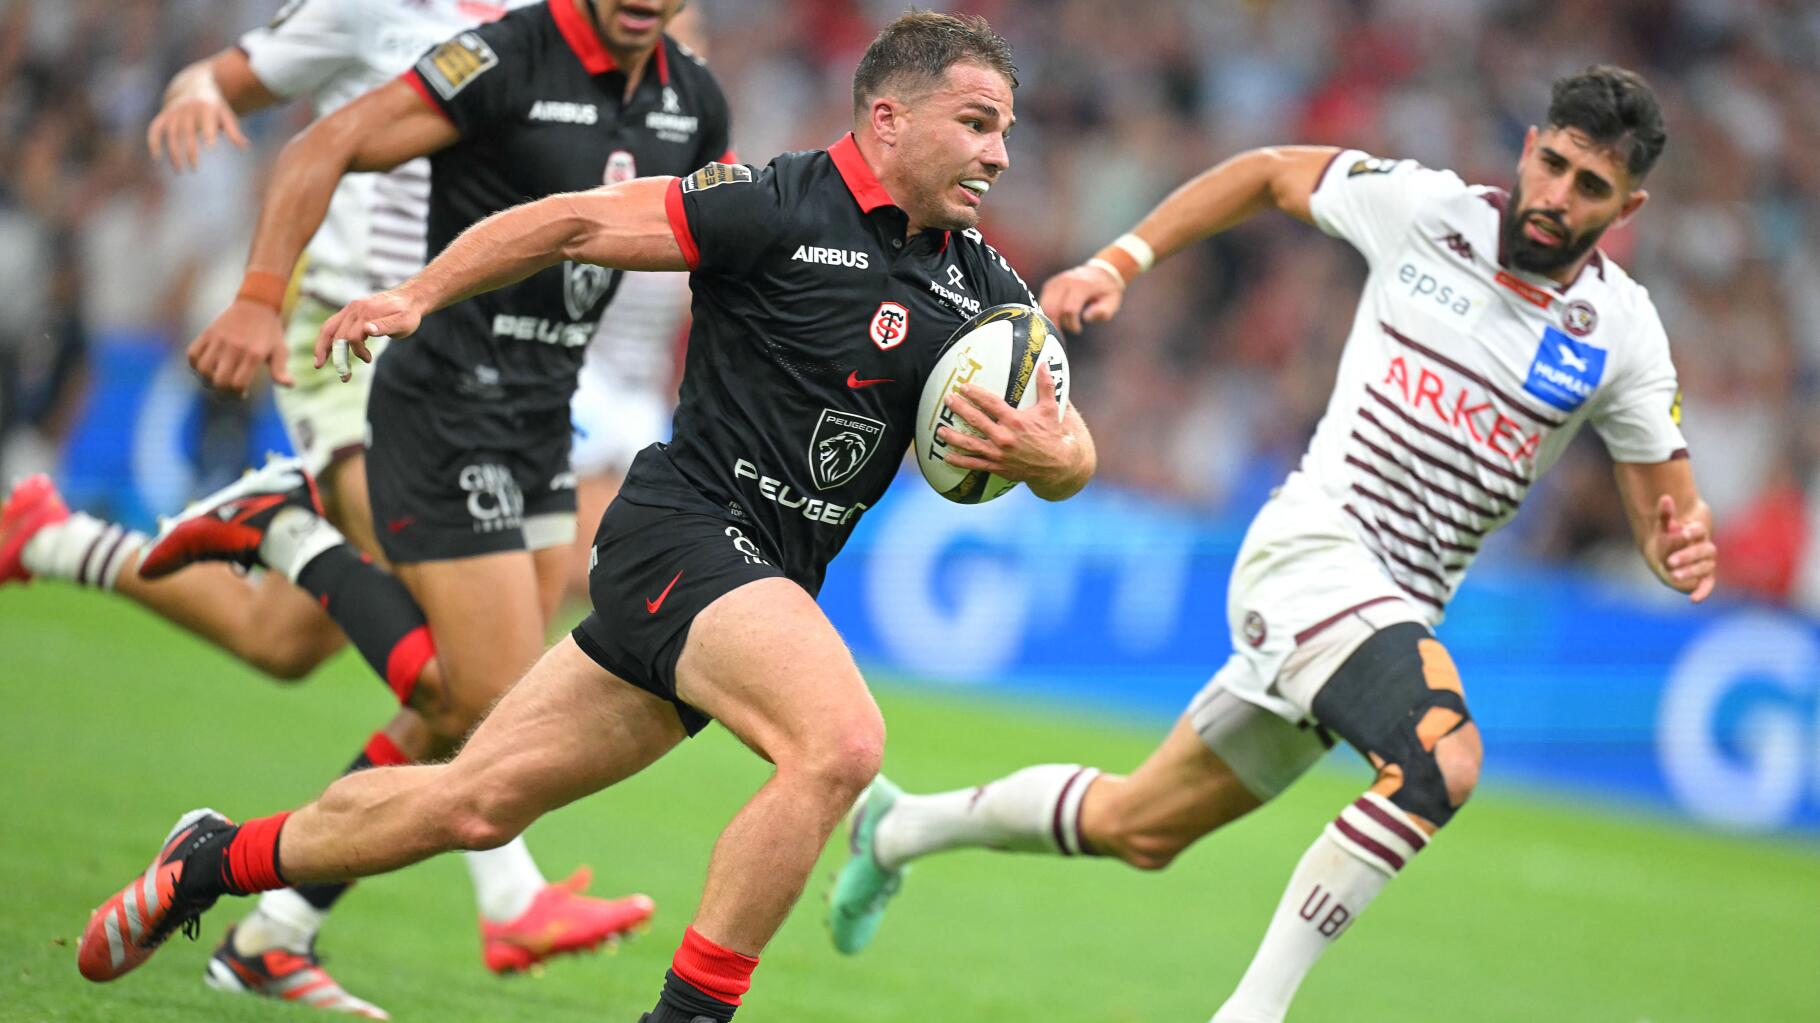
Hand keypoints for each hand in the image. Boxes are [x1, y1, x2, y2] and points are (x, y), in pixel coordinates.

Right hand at [147, 90, 246, 173]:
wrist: (194, 87)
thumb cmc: (215, 108)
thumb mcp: (227, 116)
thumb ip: (234, 131)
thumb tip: (244, 146)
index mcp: (207, 108)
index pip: (208, 122)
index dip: (209, 133)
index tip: (211, 148)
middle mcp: (188, 108)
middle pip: (188, 132)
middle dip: (190, 151)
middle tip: (194, 169)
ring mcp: (174, 111)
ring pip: (171, 134)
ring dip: (173, 153)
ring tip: (179, 170)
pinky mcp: (164, 115)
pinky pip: (155, 128)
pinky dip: (153, 141)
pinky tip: (157, 157)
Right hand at [187, 300, 289, 395]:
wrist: (256, 304)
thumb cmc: (270, 332)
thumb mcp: (280, 350)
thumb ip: (280, 370)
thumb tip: (290, 385)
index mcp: (253, 354)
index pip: (237, 384)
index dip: (236, 394)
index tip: (241, 393)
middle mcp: (235, 347)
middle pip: (219, 380)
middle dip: (222, 392)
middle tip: (227, 390)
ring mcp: (219, 340)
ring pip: (202, 369)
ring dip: (206, 379)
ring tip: (215, 379)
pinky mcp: (208, 333)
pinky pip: (192, 353)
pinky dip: (194, 364)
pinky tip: (206, 366)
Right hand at [315, 289, 423, 381]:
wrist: (409, 298)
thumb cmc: (408, 313)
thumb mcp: (403, 322)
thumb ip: (386, 326)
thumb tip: (367, 330)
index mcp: (366, 312)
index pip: (352, 336)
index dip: (357, 352)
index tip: (369, 359)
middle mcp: (354, 309)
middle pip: (335, 334)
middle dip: (337, 357)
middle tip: (344, 377)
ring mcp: (350, 309)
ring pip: (328, 328)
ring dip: (323, 347)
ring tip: (319, 364)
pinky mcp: (350, 311)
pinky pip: (333, 325)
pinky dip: (328, 339)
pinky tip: (329, 352)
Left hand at [936, 363, 1078, 487]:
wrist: (1058, 465)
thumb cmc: (1053, 434)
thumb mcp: (1051, 409)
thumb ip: (1046, 386)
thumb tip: (1045, 363)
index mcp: (1015, 420)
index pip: (990, 403)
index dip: (975, 394)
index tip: (963, 387)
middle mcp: (1004, 437)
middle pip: (975, 420)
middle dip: (959, 409)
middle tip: (948, 400)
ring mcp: (999, 454)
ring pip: (970, 444)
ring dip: (953, 436)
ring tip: (939, 430)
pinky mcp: (998, 467)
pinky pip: (975, 464)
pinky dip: (960, 461)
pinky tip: (946, 456)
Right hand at [1039, 263, 1124, 333]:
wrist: (1101, 272)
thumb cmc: (1107, 291)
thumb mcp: (1112, 302)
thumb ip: (1102, 311)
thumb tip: (1086, 317)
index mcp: (1081, 285)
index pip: (1069, 309)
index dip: (1071, 324)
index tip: (1078, 330)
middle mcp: (1065, 281)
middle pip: (1052, 309)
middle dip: (1055, 326)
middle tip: (1062, 337)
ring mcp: (1055, 281)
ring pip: (1044, 306)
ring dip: (1049, 321)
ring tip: (1059, 329)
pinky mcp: (1049, 284)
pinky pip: (1042, 303)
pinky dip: (1046, 314)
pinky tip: (1056, 320)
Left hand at [1652, 493, 1716, 602]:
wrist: (1664, 552)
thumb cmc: (1665, 537)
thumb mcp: (1662, 527)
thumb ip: (1665, 515)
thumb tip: (1665, 498)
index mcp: (1698, 533)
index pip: (1700, 531)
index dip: (1693, 532)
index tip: (1682, 533)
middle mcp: (1706, 548)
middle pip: (1705, 551)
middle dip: (1687, 556)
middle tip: (1670, 562)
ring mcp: (1706, 563)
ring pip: (1706, 567)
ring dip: (1691, 572)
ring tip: (1673, 575)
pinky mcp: (1704, 578)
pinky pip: (1707, 584)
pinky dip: (1702, 592)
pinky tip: (1693, 599)